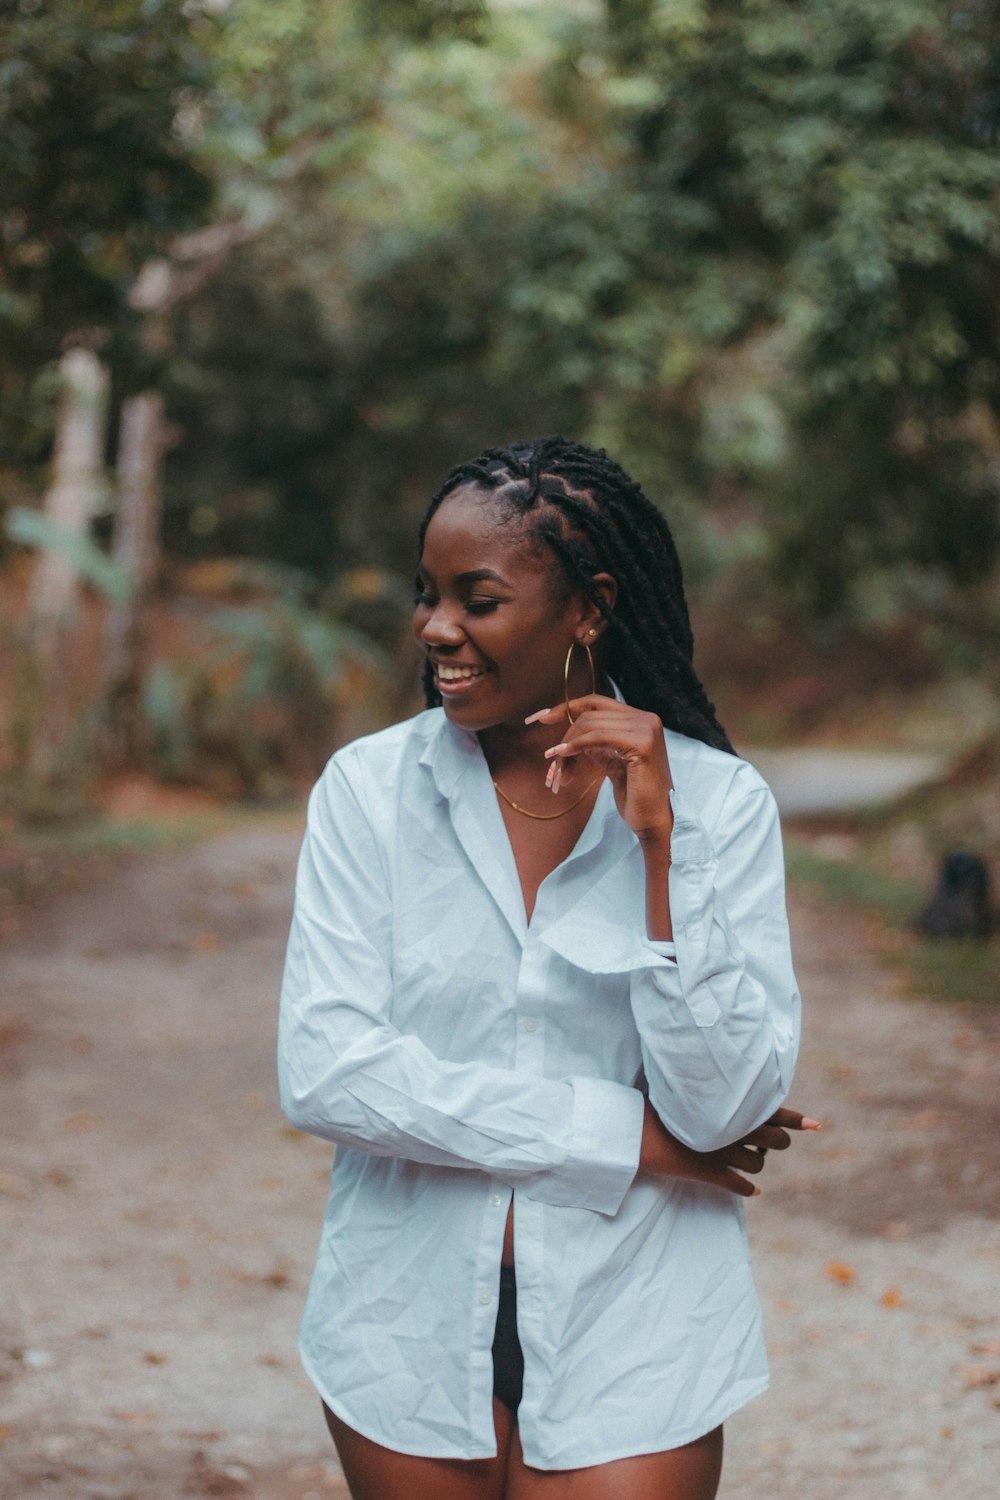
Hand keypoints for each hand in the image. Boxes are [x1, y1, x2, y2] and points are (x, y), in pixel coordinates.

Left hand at [527, 694, 672, 841]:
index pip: (597, 702)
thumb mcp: (613, 762)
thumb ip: (598, 744)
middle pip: (590, 713)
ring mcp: (646, 728)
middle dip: (566, 734)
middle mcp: (646, 718)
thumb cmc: (635, 795)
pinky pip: (598, 737)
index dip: (568, 707)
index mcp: (641, 720)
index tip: (543, 718)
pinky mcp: (641, 743)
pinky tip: (563, 755)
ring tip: (557, 766)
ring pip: (591, 724)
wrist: (654, 820)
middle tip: (551, 757)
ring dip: (567, 744)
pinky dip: (576, 745)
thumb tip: (572, 734)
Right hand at [639, 1102, 820, 1197]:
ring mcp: (720, 1152)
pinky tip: (750, 1190)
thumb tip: (729, 1092)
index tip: (815, 1124)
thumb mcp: (687, 1092)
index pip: (771, 1110)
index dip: (795, 1118)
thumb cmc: (658, 1105)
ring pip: (757, 1165)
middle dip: (777, 1141)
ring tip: (747, 1162)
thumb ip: (712, 1093)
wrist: (633, 1130)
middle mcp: (729, 1127)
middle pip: (773, 1140)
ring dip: (755, 1166)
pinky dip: (746, 1189)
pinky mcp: (708, 1172)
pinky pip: (738, 1186)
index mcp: (727, 1106)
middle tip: (772, 1142)